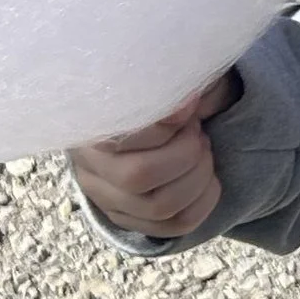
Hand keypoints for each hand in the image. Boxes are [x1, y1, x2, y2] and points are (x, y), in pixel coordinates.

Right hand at [68, 76, 234, 237]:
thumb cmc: (160, 87)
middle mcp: (89, 166)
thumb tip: (186, 100)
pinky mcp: (132, 217)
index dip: (166, 124)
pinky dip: (204, 202)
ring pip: (159, 206)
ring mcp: (108, 198)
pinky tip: (209, 177)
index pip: (123, 137)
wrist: (159, 109)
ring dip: (198, 177)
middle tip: (197, 132)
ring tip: (202, 149)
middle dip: (185, 154)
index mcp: (90, 123)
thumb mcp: (166, 73)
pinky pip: (173, 225)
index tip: (190, 108)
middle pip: (138, 177)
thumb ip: (174, 80)